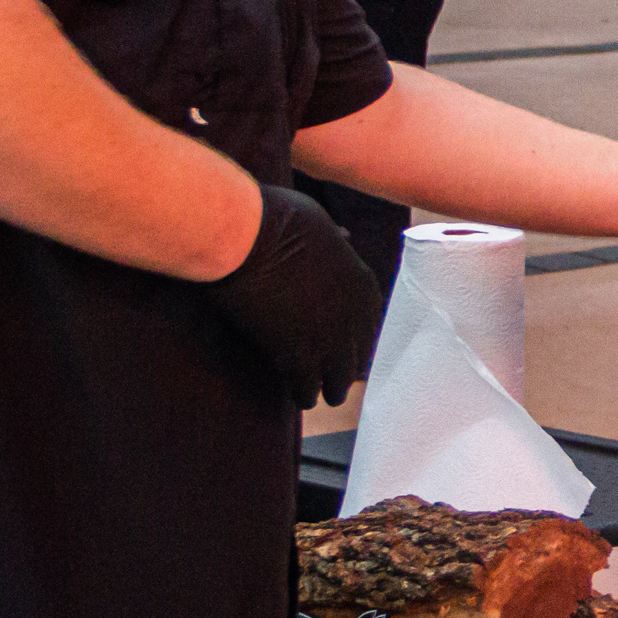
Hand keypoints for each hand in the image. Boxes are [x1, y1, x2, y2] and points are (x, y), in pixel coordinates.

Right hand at [207, 184, 382, 407]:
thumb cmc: (275, 218)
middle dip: (345, 365)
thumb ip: (334, 240)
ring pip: (337, 378)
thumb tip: (344, 238)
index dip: (357, 337)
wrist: (247, 237)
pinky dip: (303, 394)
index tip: (348, 345)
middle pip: (358, 355)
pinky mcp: (297, 356)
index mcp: (363, 283)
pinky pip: (307, 387)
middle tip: (336, 377)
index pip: (370, 323)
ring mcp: (329, 339)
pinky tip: (299, 399)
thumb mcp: (319, 222)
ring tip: (322, 395)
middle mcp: (354, 315)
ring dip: (329, 387)